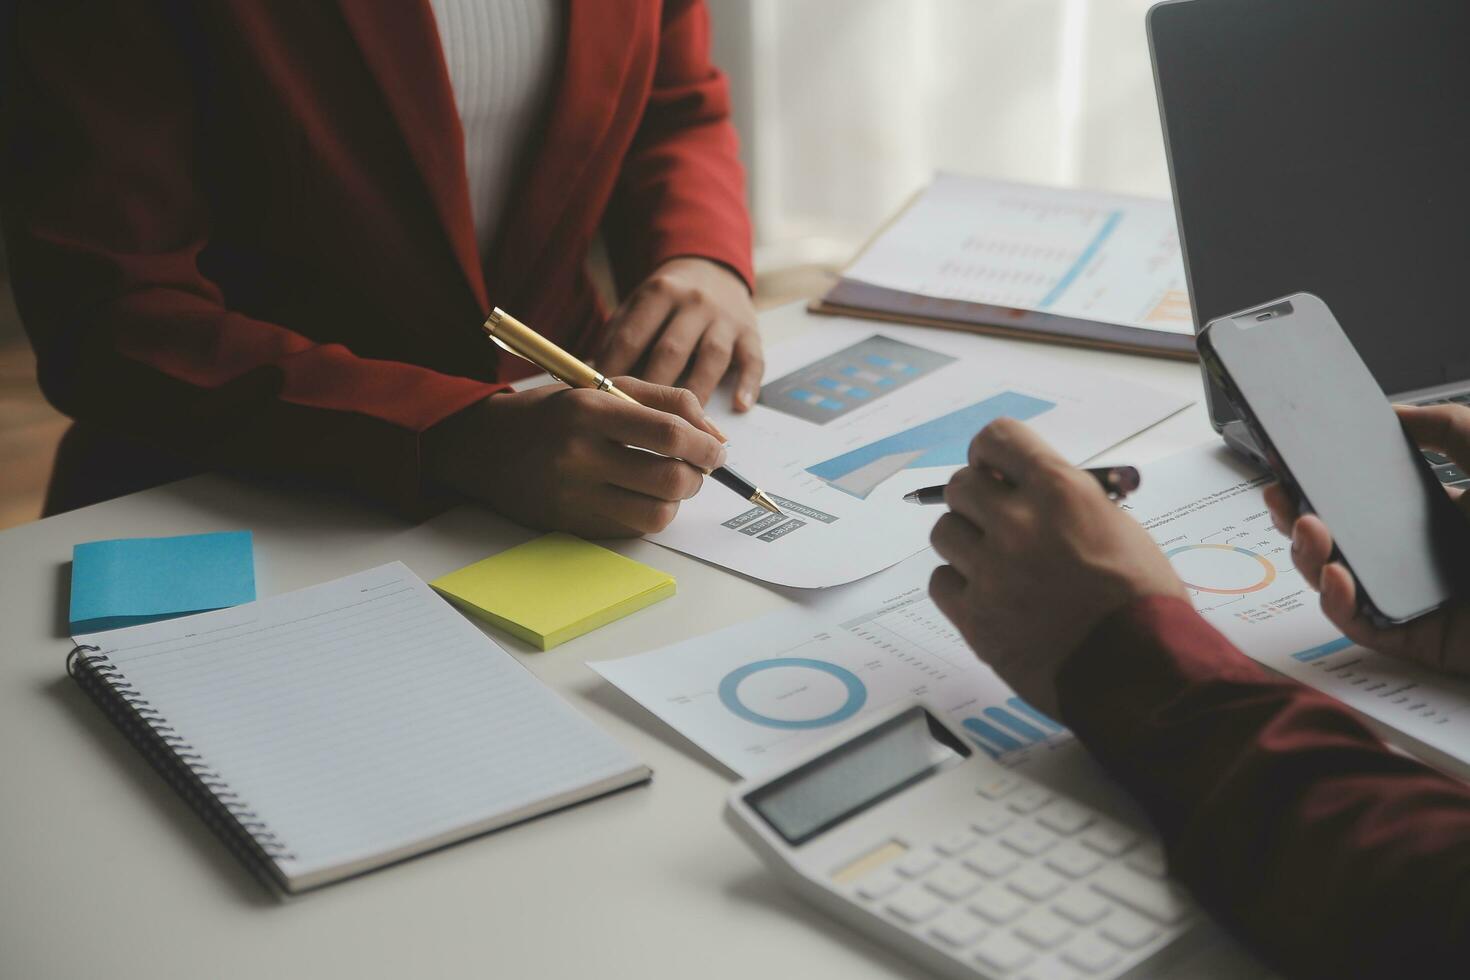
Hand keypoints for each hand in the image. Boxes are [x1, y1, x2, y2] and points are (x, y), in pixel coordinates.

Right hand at [423, 377, 725, 537]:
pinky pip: (632, 530)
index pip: (669, 433)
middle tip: (698, 467)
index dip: (706, 445)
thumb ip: (665, 402)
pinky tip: (640, 497)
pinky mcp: (571, 525)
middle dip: (699, 476)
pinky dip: (649, 515)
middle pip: (670, 479)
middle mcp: (580, 455)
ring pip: (657, 514)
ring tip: (670, 483)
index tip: (716, 449)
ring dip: (677, 501)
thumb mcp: (603, 388)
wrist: (484, 447)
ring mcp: (574, 495)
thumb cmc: (554, 413)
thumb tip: (715, 436)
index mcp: (590, 411)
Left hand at [594, 257, 763, 411]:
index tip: (602, 404)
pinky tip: (739, 406)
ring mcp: (724, 318)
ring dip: (697, 393)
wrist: (712, 269)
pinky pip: (752, 359)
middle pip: (670, 350)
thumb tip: (587, 380)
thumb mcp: (637, 306)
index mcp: (659, 293)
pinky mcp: (750, 332)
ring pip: (711, 357)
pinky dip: (748, 383)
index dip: (615, 372)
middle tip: (639, 426)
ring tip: (685, 430)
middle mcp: (694, 302)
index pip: (632, 337)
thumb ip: (616, 338)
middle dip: (653, 389)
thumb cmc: (666, 301)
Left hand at [928, 419, 1186, 715]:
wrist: (1142, 673)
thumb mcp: (1119, 528)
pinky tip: (987, 596)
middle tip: (995, 521)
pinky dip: (958, 586)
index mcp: (1061, 492)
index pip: (998, 439)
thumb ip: (1064, 502)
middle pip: (960, 486)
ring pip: (944, 532)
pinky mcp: (975, 618)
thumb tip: (1023, 489)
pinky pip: (940, 582)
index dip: (989, 453)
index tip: (990, 468)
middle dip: (976, 499)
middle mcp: (1019, 524)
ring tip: (996, 564)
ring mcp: (992, 571)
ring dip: (965, 543)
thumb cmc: (1142, 602)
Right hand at [1263, 403, 1469, 675]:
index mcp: (1441, 514)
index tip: (1292, 468)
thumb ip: (1446, 427)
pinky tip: (1337, 575)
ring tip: (1308, 528)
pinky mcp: (1422, 642)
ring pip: (1340, 584)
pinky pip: (1364, 626)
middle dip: (1297, 519)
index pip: (1364, 502)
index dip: (1321, 488)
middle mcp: (1424, 558)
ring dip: (1308, 557)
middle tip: (1281, 497)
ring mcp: (1421, 601)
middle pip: (1339, 541)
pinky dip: (1338, 602)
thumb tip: (1392, 415)